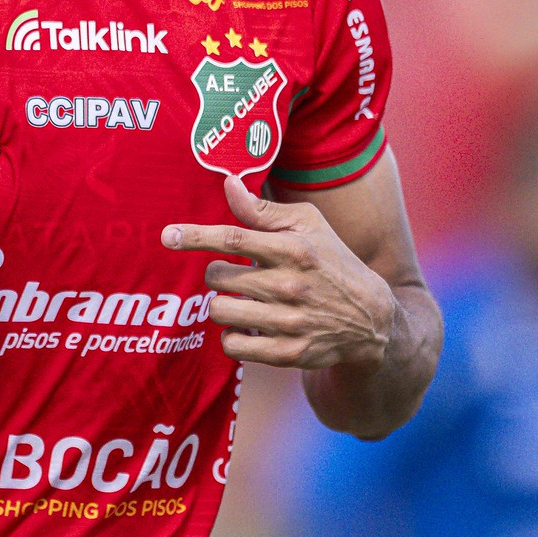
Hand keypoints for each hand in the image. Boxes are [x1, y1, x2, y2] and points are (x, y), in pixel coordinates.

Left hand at [161, 174, 399, 368]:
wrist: (370, 317)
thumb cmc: (331, 260)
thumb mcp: (308, 226)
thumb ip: (263, 209)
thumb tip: (228, 183)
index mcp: (294, 249)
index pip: (234, 238)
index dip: (195, 236)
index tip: (168, 235)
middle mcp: (290, 286)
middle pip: (218, 277)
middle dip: (216, 273)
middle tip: (233, 274)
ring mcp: (289, 322)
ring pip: (220, 311)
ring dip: (222, 303)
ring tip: (240, 299)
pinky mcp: (288, 353)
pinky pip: (233, 345)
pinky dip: (231, 334)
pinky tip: (246, 325)